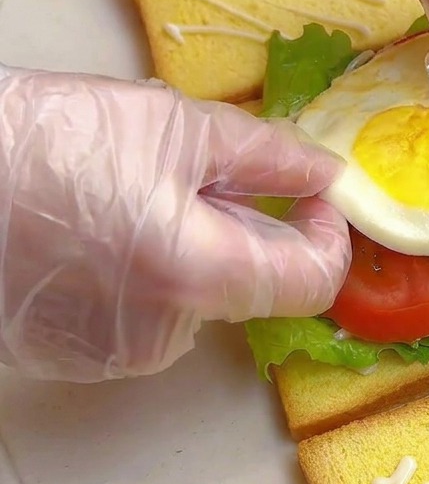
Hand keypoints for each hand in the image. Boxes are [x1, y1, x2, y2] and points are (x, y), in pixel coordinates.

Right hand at [0, 69, 349, 381]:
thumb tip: (326, 173)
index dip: (329, 235)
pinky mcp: (72, 356)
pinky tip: (95, 226)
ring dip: (186, 246)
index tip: (313, 196)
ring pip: (190, 297)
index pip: (311, 283)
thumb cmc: (44, 139)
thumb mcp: (170, 126)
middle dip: (241, 227)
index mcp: (196, 277)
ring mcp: (112, 354)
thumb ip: (267, 154)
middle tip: (194, 170)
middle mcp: (161, 334)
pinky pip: (139, 314)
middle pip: (246, 285)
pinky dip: (141, 272)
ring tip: (123, 192)